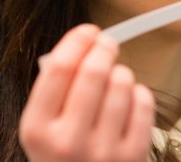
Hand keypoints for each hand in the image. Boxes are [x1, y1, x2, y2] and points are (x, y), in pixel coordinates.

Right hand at [19, 24, 154, 161]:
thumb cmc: (65, 155)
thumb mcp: (43, 128)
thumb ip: (55, 90)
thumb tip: (84, 42)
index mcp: (36, 130)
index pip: (59, 68)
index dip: (78, 41)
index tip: (89, 31)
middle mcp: (67, 143)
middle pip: (94, 72)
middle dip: (104, 48)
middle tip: (108, 44)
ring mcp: (102, 152)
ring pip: (122, 83)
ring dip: (121, 72)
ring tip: (116, 79)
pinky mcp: (133, 156)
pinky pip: (143, 102)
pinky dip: (139, 92)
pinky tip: (129, 98)